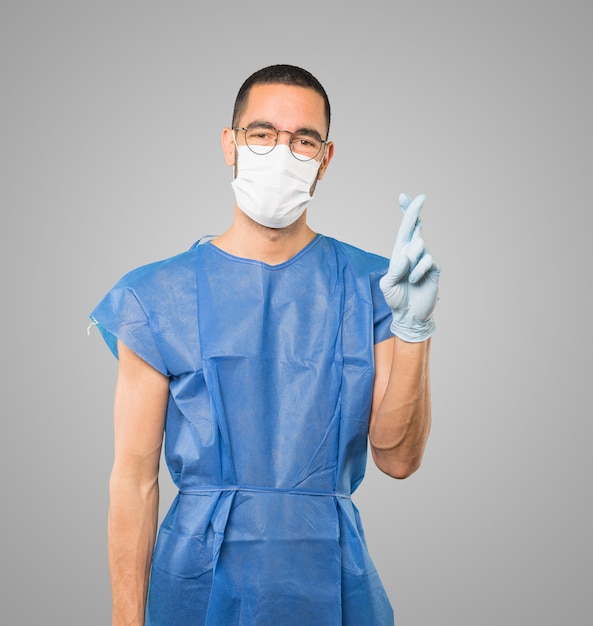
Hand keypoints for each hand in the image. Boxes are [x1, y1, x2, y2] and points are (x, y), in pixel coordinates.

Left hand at [379, 193, 439, 341]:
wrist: (409, 316)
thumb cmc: (396, 299)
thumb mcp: (387, 285)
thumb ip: (395, 269)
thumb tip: (406, 253)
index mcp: (400, 253)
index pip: (403, 229)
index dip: (405, 213)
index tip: (403, 196)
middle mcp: (413, 252)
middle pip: (415, 226)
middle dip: (414, 211)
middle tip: (421, 196)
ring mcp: (425, 259)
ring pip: (418, 246)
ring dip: (410, 261)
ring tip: (408, 278)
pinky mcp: (435, 268)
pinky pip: (426, 261)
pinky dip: (417, 271)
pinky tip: (416, 282)